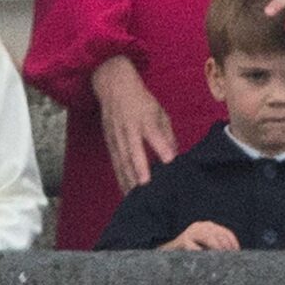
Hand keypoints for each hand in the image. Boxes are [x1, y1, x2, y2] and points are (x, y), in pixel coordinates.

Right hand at [89, 56, 176, 191]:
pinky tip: (126, 191)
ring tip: (136, 197)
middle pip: (133, 152)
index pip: (153, 134)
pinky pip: (116, 163)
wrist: (112, 87)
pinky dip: (121, 177)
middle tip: (147, 189)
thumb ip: (166, 134)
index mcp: (144, 118)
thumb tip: (174, 156)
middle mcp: (128, 128)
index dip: (161, 148)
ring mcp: (116, 136)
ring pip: (122, 161)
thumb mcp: (158, 112)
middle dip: (139, 170)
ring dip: (128, 179)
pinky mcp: (109, 142)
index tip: (171, 163)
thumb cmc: (140, 101)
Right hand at [161, 221, 240, 250]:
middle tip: (229, 257)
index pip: (225, 232)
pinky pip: (196, 247)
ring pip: (208, 238)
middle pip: (218, 234)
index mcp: (208, 226)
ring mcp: (191, 232)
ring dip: (216, 248)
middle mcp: (200, 226)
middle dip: (226, 246)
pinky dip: (201, 253)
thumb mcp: (207, 245)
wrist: (170, 251)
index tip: (237, 252)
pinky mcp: (183, 240)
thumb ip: (218, 245)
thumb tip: (236, 253)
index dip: (233, 242)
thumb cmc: (193, 251)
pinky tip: (205, 259)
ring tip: (220, 258)